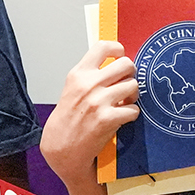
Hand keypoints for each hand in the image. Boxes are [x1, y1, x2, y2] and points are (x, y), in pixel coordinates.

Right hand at [40, 41, 137, 188]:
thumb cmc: (68, 118)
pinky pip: (134, 109)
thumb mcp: (73, 88)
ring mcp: (98, 101)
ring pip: (133, 86)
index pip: (103, 46)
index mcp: (79, 74)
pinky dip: (131, 115)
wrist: (61, 147)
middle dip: (130, 75)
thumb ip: (91, 75)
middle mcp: (88, 84)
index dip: (118, 50)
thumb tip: (117, 63)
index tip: (120, 57)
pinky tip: (121, 118)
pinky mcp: (108, 119)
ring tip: (123, 103)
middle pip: (126, 64)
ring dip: (132, 96)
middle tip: (125, 85)